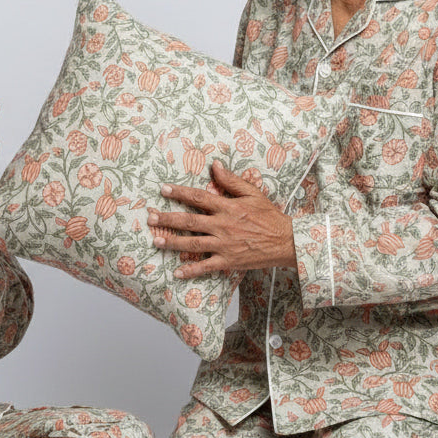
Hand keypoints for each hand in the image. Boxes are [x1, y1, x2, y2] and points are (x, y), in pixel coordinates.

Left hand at [148, 161, 296, 278]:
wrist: (287, 241)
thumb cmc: (270, 216)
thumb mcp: (253, 193)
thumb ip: (232, 180)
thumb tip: (215, 165)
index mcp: (228, 207)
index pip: (199, 198)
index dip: (179, 193)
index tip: (163, 189)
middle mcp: (223, 225)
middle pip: (190, 221)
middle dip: (168, 219)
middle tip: (150, 217)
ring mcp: (224, 245)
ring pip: (193, 244)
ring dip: (173, 242)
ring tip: (156, 240)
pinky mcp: (228, 261)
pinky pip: (206, 267)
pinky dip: (191, 270)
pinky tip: (177, 272)